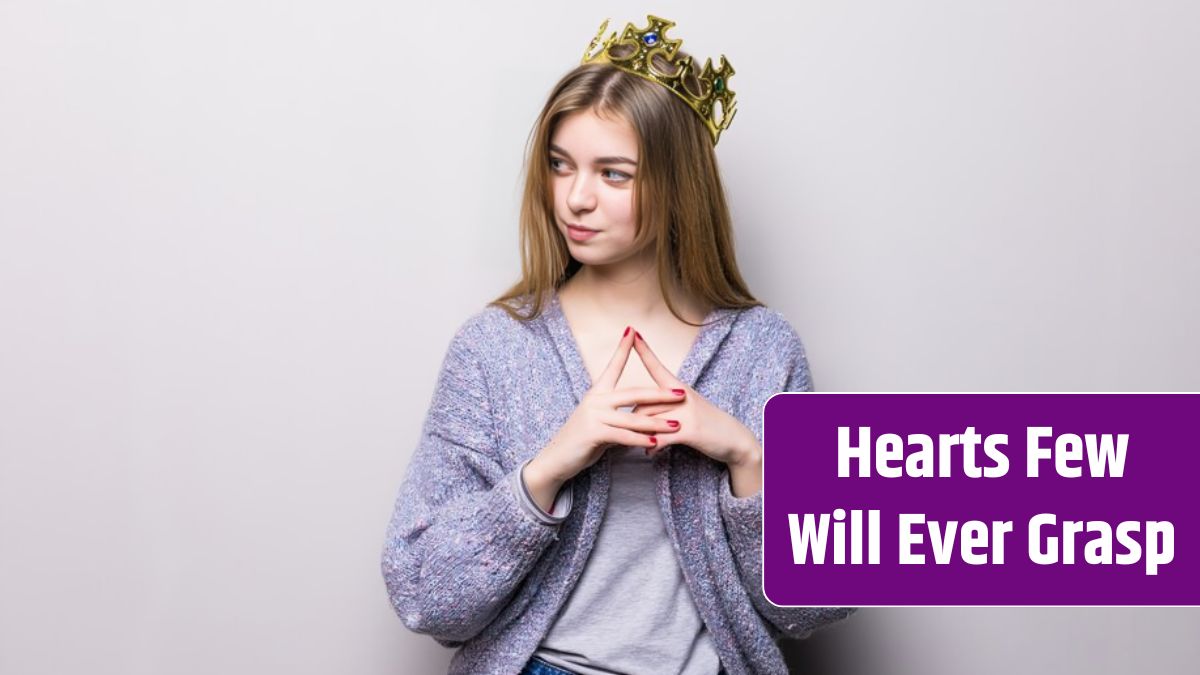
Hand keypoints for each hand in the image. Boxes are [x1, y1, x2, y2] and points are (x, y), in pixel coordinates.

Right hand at [523, 326, 685, 510]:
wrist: (556, 458)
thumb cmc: (580, 442)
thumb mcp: (600, 425)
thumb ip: (618, 419)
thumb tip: (637, 421)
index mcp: (597, 393)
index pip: (613, 366)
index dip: (623, 348)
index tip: (632, 330)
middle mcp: (595, 400)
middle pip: (634, 393)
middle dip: (660, 394)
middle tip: (681, 393)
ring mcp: (593, 415)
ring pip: (632, 418)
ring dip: (656, 423)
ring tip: (676, 425)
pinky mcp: (593, 433)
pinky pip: (622, 436)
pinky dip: (640, 440)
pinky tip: (654, 443)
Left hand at [630, 331, 759, 467]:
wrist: (736, 440)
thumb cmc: (708, 424)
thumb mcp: (688, 409)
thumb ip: (665, 409)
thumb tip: (640, 415)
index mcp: (679, 389)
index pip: (657, 366)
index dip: (643, 350)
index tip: (631, 332)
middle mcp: (682, 397)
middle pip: (644, 402)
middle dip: (629, 419)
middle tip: (620, 430)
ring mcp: (687, 413)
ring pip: (650, 419)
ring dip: (638, 435)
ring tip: (634, 445)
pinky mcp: (690, 431)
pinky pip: (662, 437)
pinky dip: (652, 446)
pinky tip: (649, 453)